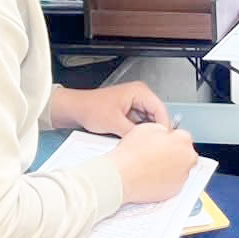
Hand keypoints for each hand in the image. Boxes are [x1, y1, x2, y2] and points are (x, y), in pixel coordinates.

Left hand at [48, 82, 168, 135]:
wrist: (74, 109)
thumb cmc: (90, 109)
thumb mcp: (114, 123)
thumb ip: (134, 133)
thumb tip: (148, 143)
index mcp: (140, 92)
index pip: (161, 110)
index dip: (163, 127)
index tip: (164, 141)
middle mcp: (140, 95)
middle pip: (156, 116)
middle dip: (155, 130)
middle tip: (155, 145)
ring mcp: (135, 103)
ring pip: (149, 121)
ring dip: (146, 132)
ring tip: (144, 144)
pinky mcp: (130, 112)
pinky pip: (140, 124)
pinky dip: (138, 132)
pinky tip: (136, 141)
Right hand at [109, 123, 197, 204]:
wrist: (121, 177)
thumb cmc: (131, 155)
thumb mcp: (148, 127)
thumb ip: (163, 129)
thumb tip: (165, 133)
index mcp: (183, 141)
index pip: (181, 136)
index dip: (169, 138)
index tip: (162, 142)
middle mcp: (188, 159)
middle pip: (184, 153)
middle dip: (172, 152)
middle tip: (155, 154)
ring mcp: (182, 176)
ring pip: (179, 168)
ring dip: (170, 167)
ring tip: (151, 166)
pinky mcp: (175, 191)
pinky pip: (173, 182)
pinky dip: (165, 180)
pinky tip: (151, 176)